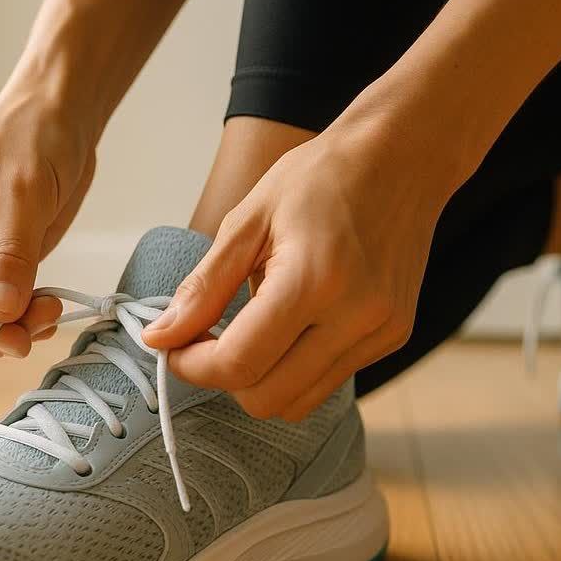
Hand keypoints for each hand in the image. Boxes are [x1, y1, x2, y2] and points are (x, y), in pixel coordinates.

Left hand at [142, 128, 454, 418]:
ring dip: (259, 380)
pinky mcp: (393, 337)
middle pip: (267, 398)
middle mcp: (355, 317)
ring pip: (299, 402)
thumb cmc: (320, 177)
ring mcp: (381, 332)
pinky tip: (287, 325)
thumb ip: (203, 286)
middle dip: (223, 377)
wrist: (401, 157)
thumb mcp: (247, 220)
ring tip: (247, 329)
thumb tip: (159, 336)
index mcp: (313, 280)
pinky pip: (328, 381)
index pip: (239, 364)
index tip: (173, 346)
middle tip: (205, 339)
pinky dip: (294, 369)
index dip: (192, 366)